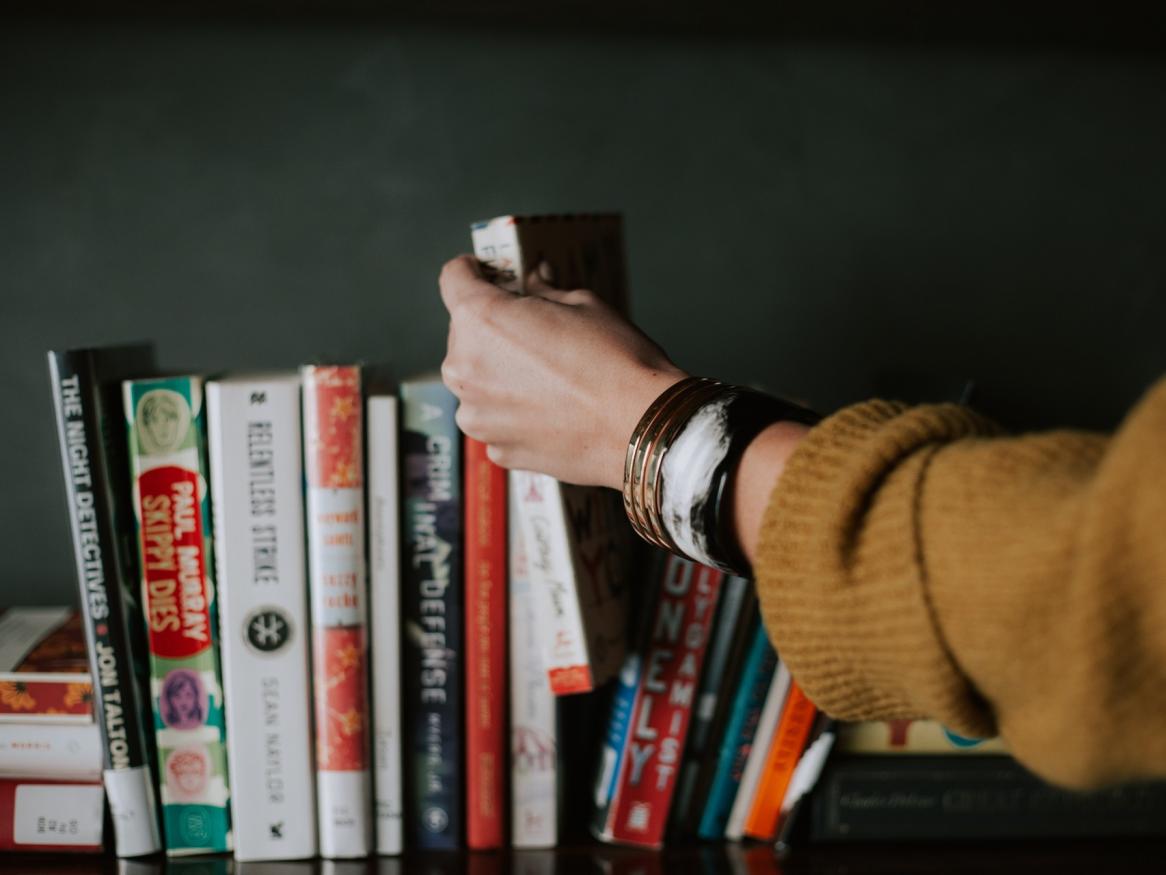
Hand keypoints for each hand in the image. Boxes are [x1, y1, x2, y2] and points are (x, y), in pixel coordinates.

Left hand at [438, 255, 686, 488]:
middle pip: (465, 334)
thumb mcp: (583, 304)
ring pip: (477, 381)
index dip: (471, 270)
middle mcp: (465, 368)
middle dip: (493, 328)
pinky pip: (495, 419)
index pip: (453, 278)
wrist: (641, 429)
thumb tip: (535, 280)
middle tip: (535, 331)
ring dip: (500, 374)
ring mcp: (477, 415)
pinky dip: (514, 411)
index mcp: (481, 319)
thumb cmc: (616, 362)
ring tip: (548, 378)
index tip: (485, 273)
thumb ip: (545, 292)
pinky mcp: (496, 448)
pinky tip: (552, 410)